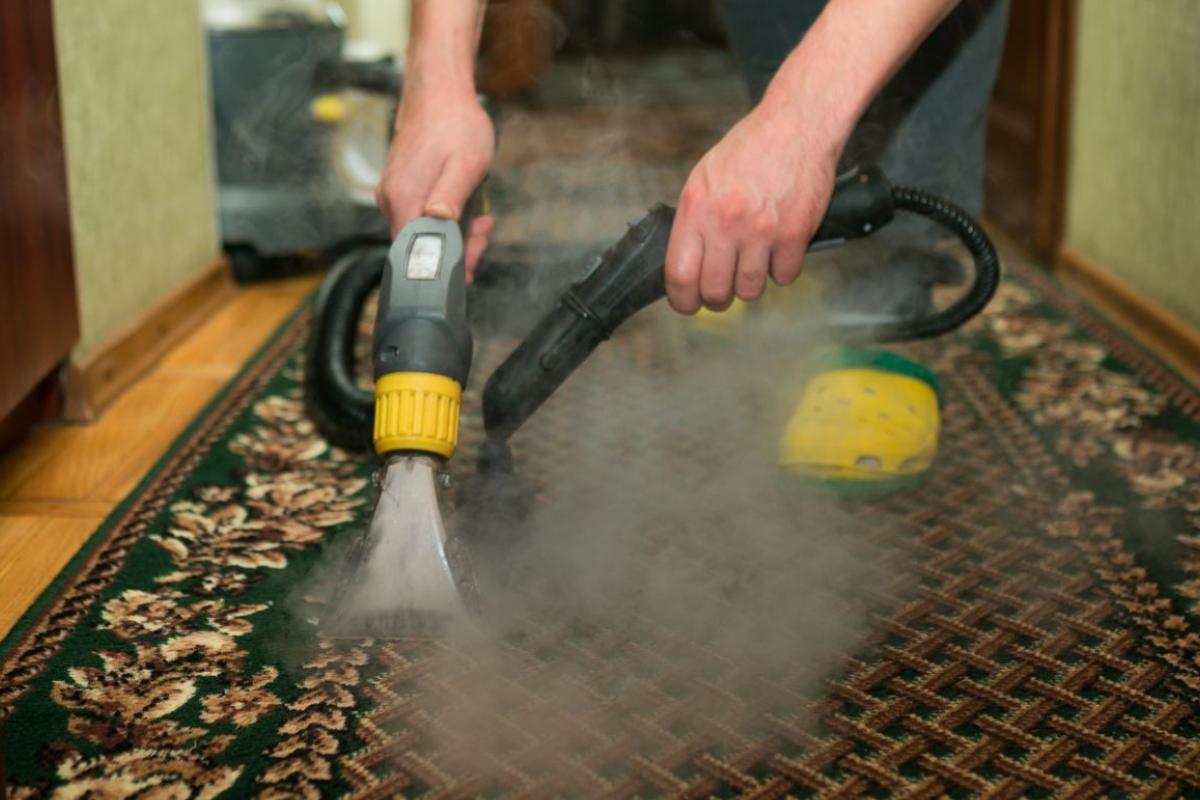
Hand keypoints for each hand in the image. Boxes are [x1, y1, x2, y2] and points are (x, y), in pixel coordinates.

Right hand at [376, 93, 495, 279]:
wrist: (438, 91)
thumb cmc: (456, 124)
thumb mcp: (466, 163)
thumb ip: (451, 197)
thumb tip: (439, 223)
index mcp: (403, 198)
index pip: (415, 254)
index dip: (444, 265)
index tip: (472, 261)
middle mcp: (390, 200)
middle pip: (419, 247)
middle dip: (457, 248)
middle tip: (484, 232)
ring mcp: (393, 194)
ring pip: (423, 232)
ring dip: (455, 232)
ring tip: (481, 218)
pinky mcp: (400, 188)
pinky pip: (421, 216)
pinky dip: (446, 218)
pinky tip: (466, 205)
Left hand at [664, 104, 840, 313]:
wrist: (797, 125)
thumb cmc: (751, 149)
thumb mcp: (704, 178)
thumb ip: (693, 220)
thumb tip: (685, 262)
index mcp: (696, 209)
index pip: (679, 275)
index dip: (682, 300)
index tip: (687, 304)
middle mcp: (725, 223)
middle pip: (714, 291)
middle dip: (717, 299)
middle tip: (722, 292)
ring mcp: (761, 230)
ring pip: (749, 290)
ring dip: (750, 284)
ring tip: (753, 263)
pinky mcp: (794, 234)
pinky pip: (784, 277)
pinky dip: (782, 270)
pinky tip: (780, 250)